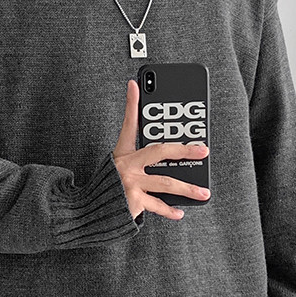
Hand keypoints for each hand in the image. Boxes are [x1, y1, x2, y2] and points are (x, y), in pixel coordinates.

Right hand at [113, 79, 209, 219]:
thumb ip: (140, 162)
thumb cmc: (109, 188)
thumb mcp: (119, 168)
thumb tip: (167, 158)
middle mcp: (126, 165)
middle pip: (160, 152)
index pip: (129, 124)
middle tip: (203, 150)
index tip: (135, 84)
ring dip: (188, 189)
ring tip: (204, 192)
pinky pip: (157, 205)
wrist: (91, 212)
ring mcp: (130, 182)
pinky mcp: (133, 200)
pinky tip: (180, 212)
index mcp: (123, 154)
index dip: (131, 103)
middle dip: (185, 150)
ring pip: (166, 182)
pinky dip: (170, 210)